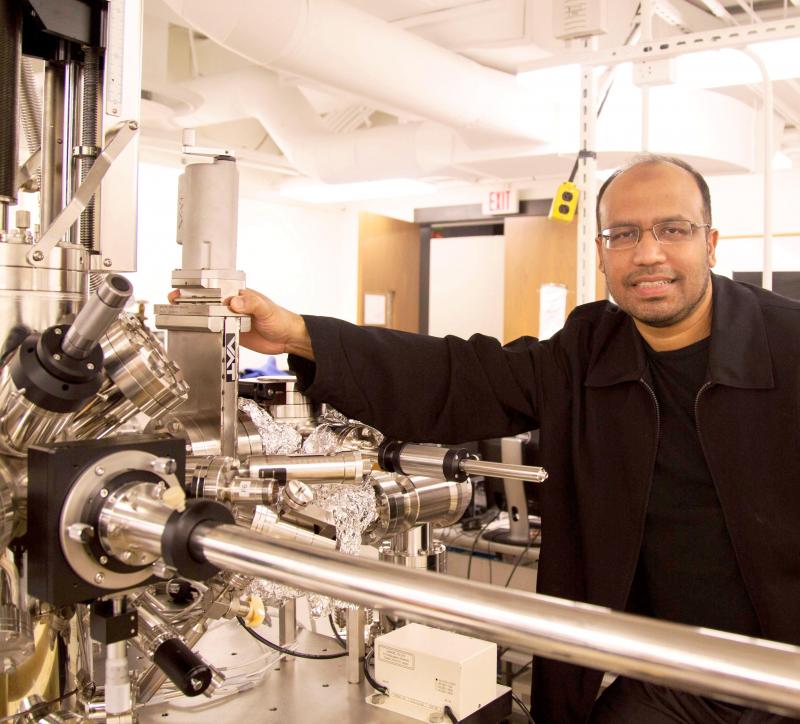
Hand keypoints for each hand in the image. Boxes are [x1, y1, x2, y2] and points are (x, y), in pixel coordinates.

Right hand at [169, 288, 313, 358]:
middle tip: (175, 302)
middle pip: (206, 302)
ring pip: (208, 317)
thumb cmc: (280, 318)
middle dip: (189, 301)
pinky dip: (205, 332)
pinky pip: (215, 332)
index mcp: (238, 294)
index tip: (184, 289)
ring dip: (195, 317)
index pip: (215, 288)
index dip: (198, 288)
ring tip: (179, 317)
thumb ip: (250, 304)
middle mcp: (232, 306)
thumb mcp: (265, 309)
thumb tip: (234, 301)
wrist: (287, 339)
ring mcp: (230, 319)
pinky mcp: (231, 333)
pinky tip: (195, 332)